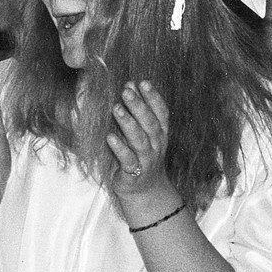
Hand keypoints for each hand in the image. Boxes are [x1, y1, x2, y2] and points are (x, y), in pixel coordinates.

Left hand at [107, 80, 173, 203]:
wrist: (146, 190)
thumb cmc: (141, 156)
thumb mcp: (143, 133)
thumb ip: (137, 112)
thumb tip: (129, 85)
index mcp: (160, 133)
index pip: (161, 112)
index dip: (153, 97)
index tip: (143, 82)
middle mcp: (156, 145)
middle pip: (149, 123)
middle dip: (139, 106)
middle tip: (126, 90)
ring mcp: (146, 159)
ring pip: (139, 140)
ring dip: (128, 123)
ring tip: (116, 108)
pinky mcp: (133, 172)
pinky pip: (127, 160)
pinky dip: (119, 148)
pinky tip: (110, 137)